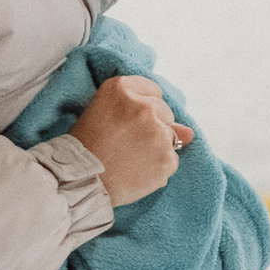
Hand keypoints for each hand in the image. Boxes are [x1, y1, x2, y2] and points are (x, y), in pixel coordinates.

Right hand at [69, 75, 190, 207]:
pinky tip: (138, 170)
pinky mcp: (167, 157)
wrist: (81, 181)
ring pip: (171, 136)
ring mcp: (158, 132)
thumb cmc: (86, 147)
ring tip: (131, 158)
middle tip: (127, 142)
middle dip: (152, 126)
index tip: (129, 122)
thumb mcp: (103, 115)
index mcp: (121, 89)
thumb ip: (144, 110)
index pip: (153, 91)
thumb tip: (188, 132)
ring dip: (157, 147)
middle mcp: (143, 106)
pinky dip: (159, 167)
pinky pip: (172, 159)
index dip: (141, 108)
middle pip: (165, 111)